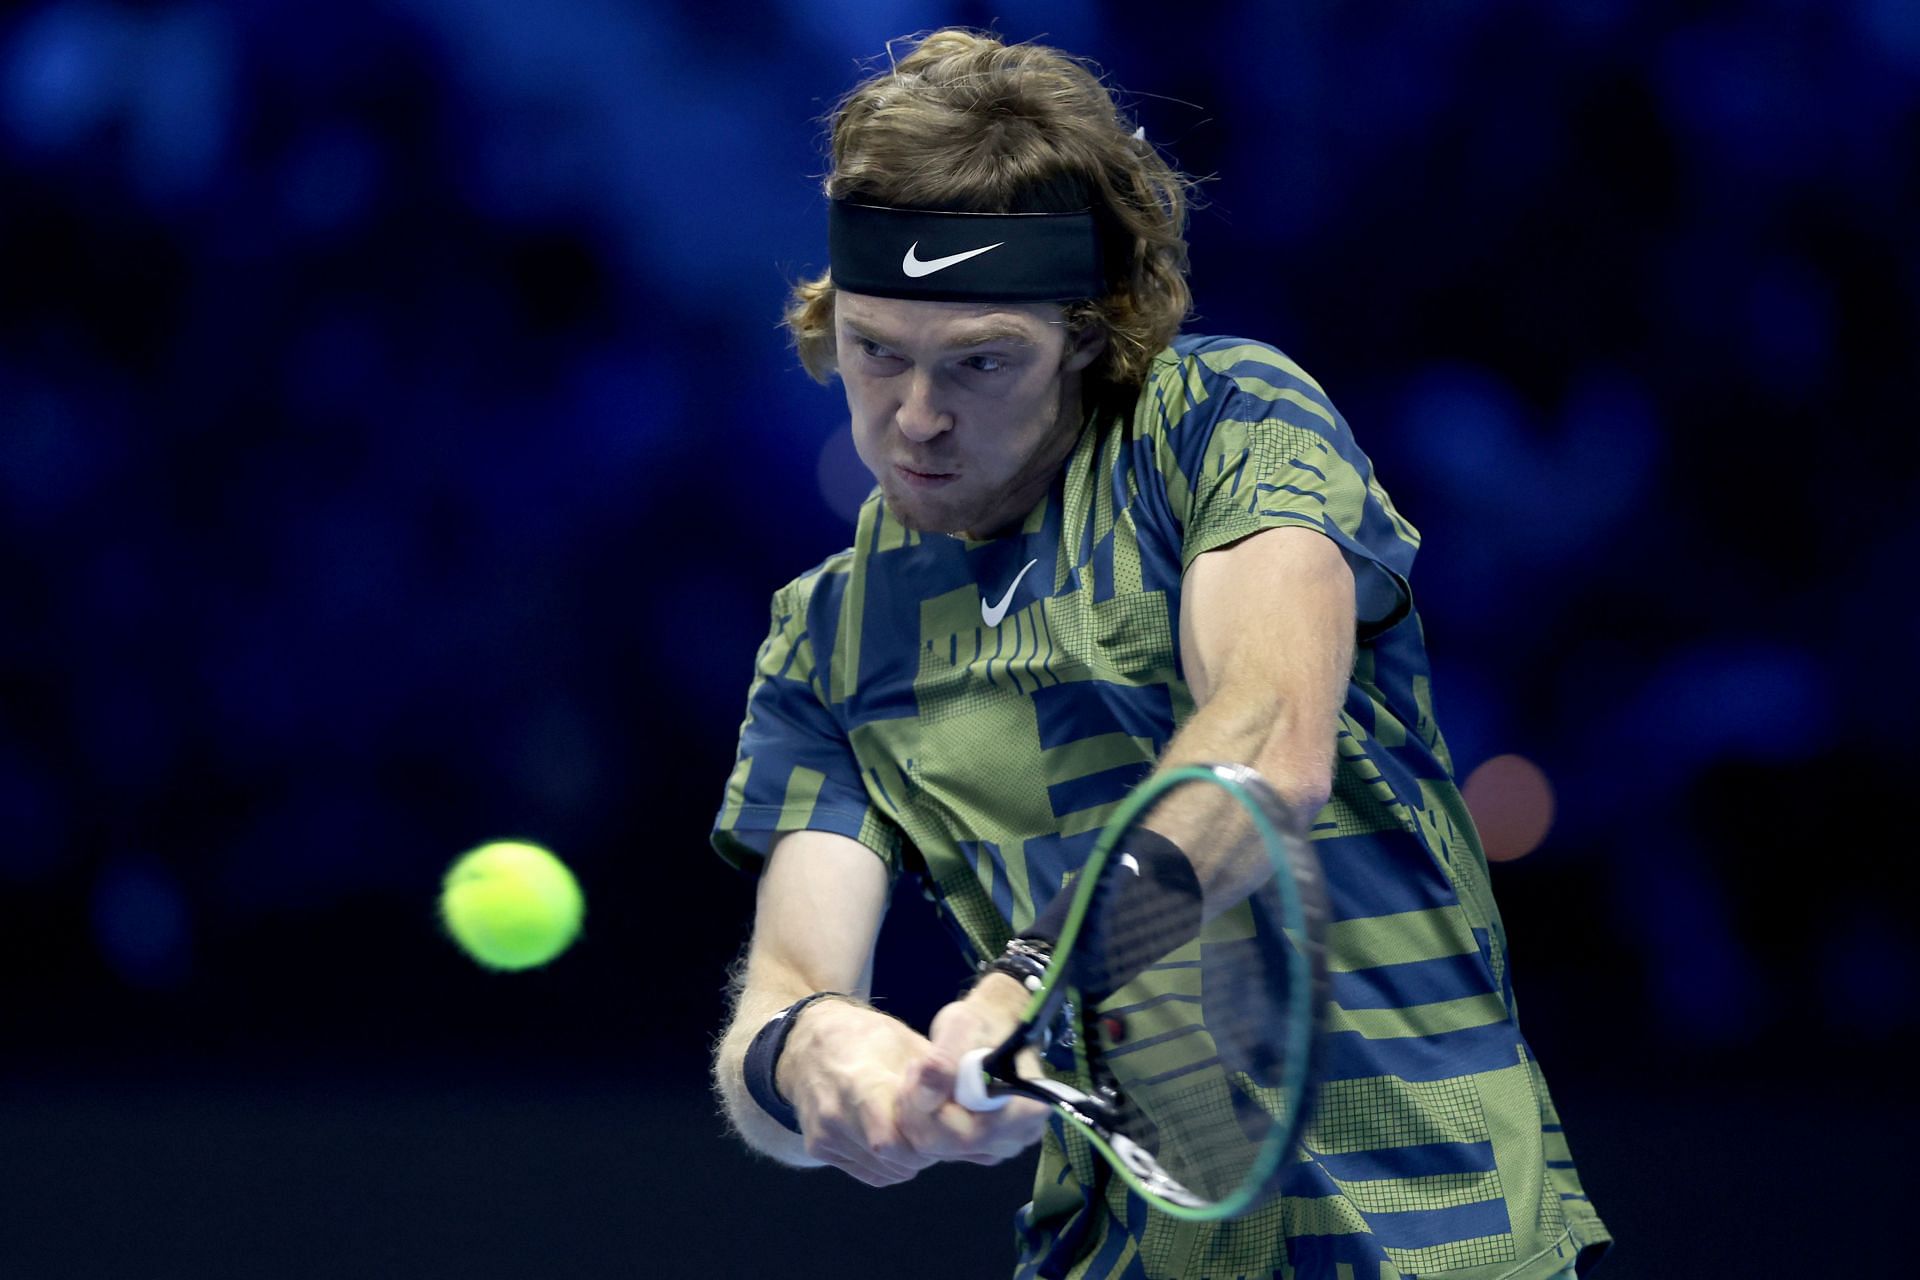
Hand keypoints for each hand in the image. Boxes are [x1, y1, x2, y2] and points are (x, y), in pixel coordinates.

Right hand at [777, 998, 942, 1186]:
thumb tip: (990, 1123)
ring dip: (912, 1157)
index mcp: (859, 1082)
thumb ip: (947, 1084)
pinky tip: (895, 1134)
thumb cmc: (866, 1037)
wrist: (806, 1041)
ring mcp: (825, 1135)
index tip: (946, 1119)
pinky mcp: (819, 1148)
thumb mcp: (910, 1047)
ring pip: (887, 1170)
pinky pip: (871, 1172)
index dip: (930, 1136)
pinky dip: (892, 1162)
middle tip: (937, 1125)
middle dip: (927, 1149)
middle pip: (895, 1157)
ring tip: (914, 1124)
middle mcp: (836, 1115)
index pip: (893, 1137)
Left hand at [893, 974, 1050, 1164]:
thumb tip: (927, 1097)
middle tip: (915, 1069)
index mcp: (1025, 1110)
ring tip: (920, 1076)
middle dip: (920, 1110)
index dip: (933, 1110)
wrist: (991, 1025)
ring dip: (918, 1113)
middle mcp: (1018, 1136)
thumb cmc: (983, 1022)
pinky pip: (938, 1147)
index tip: (919, 1069)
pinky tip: (927, 1092)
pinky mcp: (979, 1149)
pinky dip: (923, 1121)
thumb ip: (944, 1062)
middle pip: (951, 1146)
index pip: (966, 1134)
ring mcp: (999, 1146)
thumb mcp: (962, 1026)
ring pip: (939, 1149)